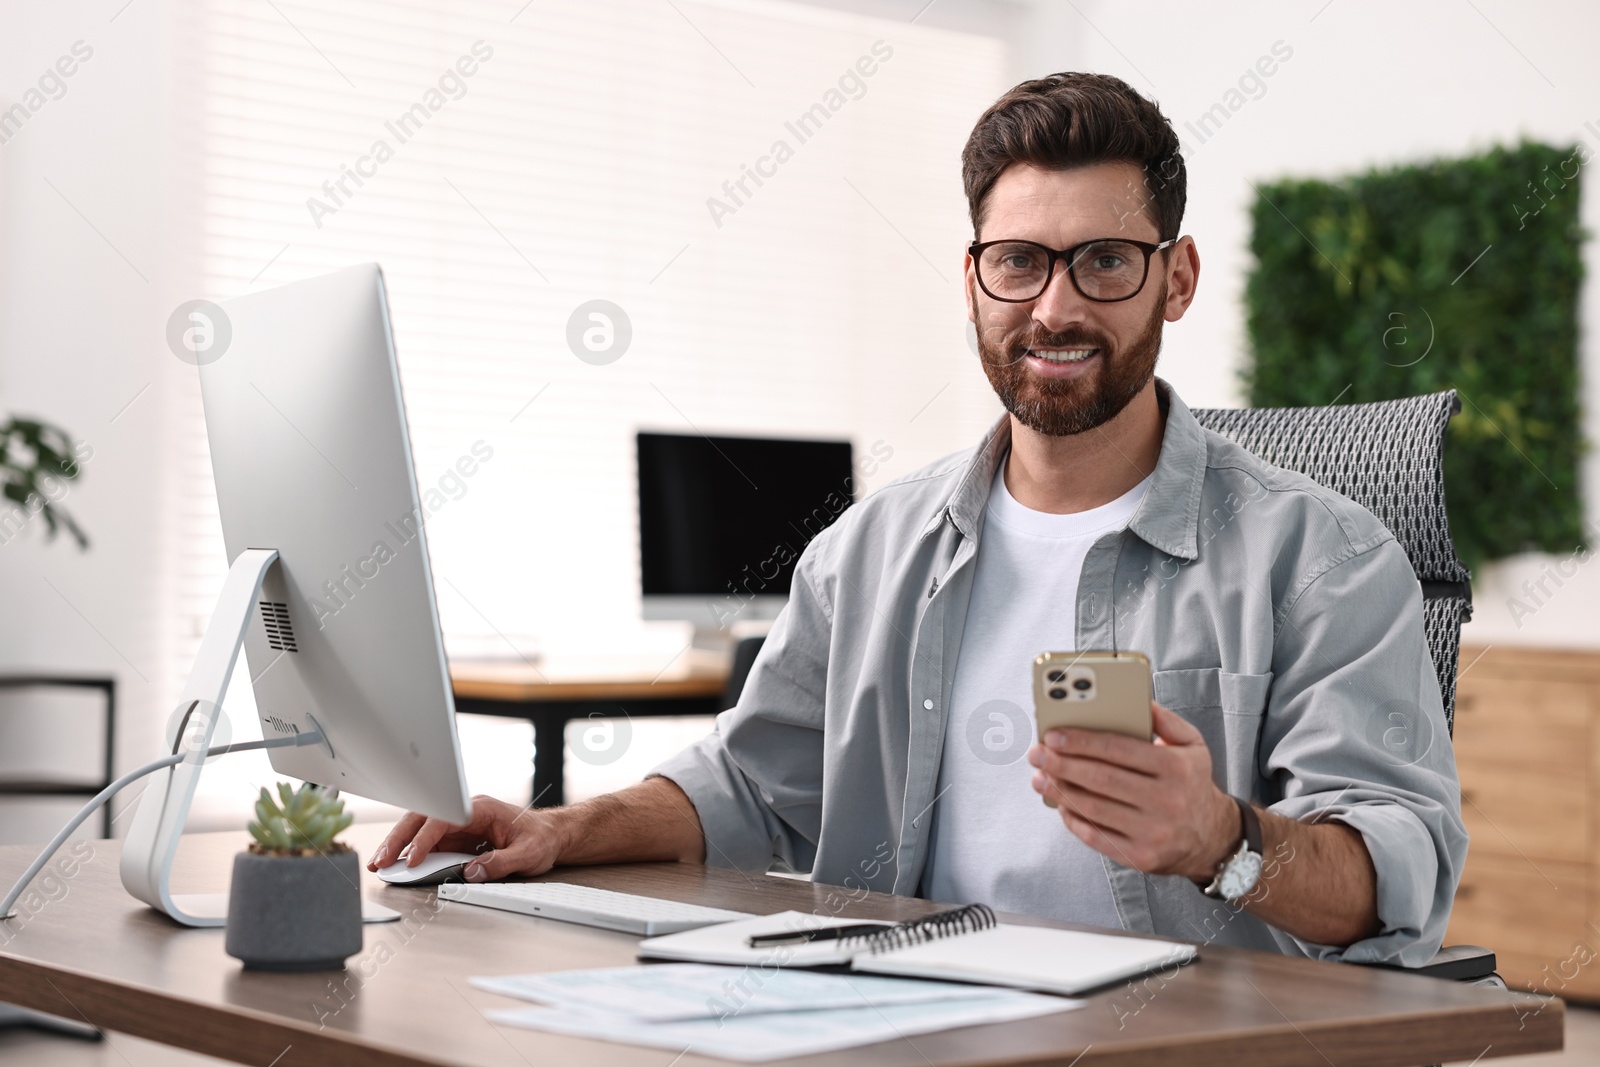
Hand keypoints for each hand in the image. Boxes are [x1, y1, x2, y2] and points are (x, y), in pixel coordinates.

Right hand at [366, 794, 564, 882]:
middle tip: (380, 860)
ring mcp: (459, 825)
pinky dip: (411, 853)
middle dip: (399, 838)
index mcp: (481, 809)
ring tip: (379, 863)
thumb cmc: (540, 839)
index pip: (444, 819)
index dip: (425, 839)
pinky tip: (398, 865)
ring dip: (399, 845)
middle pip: (424, 819)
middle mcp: (465, 813)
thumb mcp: (528, 854)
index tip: (412, 859)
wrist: (551, 835)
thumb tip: (471, 874)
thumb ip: (500, 863)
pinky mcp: (457, 838)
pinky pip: (429, 843)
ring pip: (421, 830)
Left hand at [1027, 700, 1238, 881]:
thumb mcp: (1192, 745)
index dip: (1082, 741)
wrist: (1212, 837)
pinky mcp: (1141, 857)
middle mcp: (1166, 801)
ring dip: (1060, 792)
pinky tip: (1059, 804)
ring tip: (1039, 777)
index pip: (1119, 750)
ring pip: (1095, 809)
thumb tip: (1138, 701)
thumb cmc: (1191, 783)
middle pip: (1102, 779)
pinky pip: (1097, 837)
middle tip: (1037, 753)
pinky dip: (1073, 820)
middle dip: (1062, 764)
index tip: (1053, 735)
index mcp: (1176, 768)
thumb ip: (1166, 721)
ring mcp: (1154, 832)